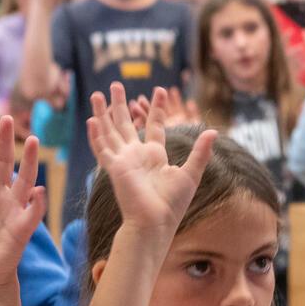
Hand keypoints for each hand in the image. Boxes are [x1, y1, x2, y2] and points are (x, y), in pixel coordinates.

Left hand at [0, 118, 45, 296]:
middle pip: (4, 163)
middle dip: (4, 142)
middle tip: (5, 117)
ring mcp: (12, 209)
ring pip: (24, 179)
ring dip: (29, 161)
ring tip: (31, 141)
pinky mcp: (23, 226)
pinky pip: (33, 211)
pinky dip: (36, 201)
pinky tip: (36, 190)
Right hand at [88, 83, 214, 235]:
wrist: (156, 221)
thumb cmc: (173, 203)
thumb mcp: (190, 173)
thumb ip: (200, 152)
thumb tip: (213, 131)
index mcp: (154, 155)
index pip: (154, 125)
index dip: (156, 108)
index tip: (160, 89)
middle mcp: (136, 155)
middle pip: (125, 124)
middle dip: (120, 104)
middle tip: (116, 84)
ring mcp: (123, 161)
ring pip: (109, 131)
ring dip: (102, 113)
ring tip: (96, 94)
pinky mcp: (114, 168)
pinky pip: (102, 149)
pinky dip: (96, 135)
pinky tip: (91, 120)